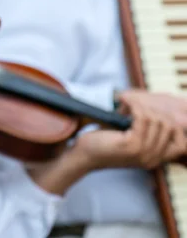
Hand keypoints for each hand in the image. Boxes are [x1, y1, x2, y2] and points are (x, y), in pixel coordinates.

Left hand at [29, 96, 186, 195]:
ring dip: (143, 105)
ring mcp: (143, 153)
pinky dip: (135, 106)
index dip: (173, 125)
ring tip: (129, 102)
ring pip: (157, 121)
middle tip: (136, 103)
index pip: (182, 144)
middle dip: (154, 109)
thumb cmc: (104, 143)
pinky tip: (125, 103)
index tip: (154, 112)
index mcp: (156, 159)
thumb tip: (156, 110)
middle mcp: (153, 159)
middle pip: (170, 126)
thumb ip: (146, 131)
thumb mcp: (131, 139)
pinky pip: (143, 119)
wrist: (84, 155)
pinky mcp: (131, 145)